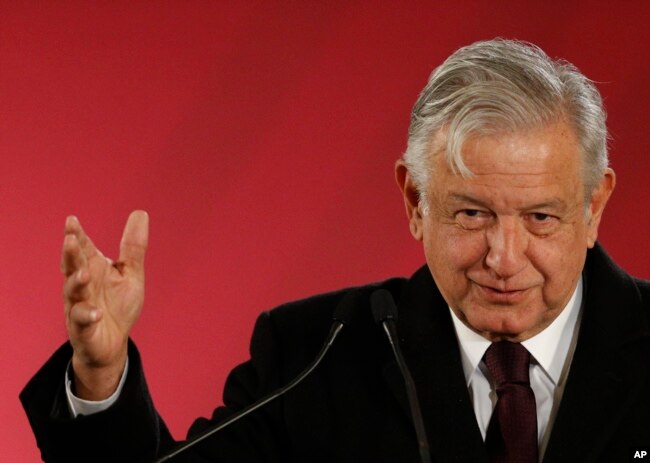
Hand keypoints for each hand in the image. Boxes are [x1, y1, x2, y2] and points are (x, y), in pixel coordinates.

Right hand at [61, 210, 148, 399]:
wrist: (112, 343)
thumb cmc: (118, 305)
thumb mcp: (131, 273)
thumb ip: (133, 246)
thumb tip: (140, 212)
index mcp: (93, 269)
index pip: (83, 249)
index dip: (77, 235)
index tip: (72, 220)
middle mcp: (82, 286)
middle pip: (73, 267)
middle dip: (71, 254)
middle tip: (71, 239)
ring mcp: (80, 306)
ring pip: (73, 293)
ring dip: (77, 283)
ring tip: (84, 274)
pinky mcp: (83, 329)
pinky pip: (83, 322)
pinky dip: (88, 316)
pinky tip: (97, 313)